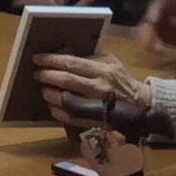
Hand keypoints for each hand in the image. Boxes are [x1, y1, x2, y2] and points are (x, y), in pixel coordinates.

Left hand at [34, 52, 149, 128]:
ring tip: (43, 89)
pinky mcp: (93, 120)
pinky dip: (57, 111)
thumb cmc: (122, 81)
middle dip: (47, 76)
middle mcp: (98, 87)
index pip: (72, 63)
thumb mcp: (112, 63)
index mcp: (102, 70)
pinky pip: (69, 116)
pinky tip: (51, 105)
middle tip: (37, 73)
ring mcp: (95, 105)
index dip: (52, 60)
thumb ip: (92, 58)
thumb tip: (68, 55)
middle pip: (66, 80)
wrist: (139, 106)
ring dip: (50, 93)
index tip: (38, 58)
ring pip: (65, 99)